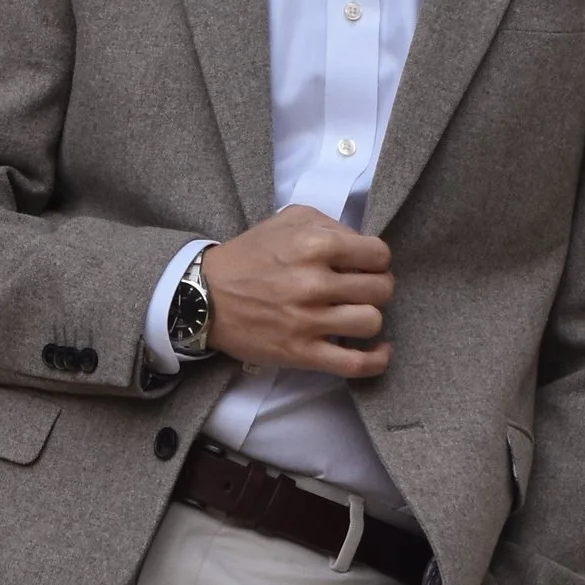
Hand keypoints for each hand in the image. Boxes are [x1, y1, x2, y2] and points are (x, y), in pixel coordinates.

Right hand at [199, 208, 393, 373]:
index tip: (365, 266)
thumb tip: (362, 245)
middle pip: (380, 289)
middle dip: (376, 287)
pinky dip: (375, 361)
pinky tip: (380, 352)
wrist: (204, 296)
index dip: (376, 260)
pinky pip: (354, 364)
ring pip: (371, 322)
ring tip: (354, 314)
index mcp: (314, 244)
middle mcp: (313, 282)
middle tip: (359, 290)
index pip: (378, 254)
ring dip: (368, 318)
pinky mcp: (301, 353)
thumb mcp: (287, 220)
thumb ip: (329, 224)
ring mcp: (308, 321)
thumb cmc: (249, 256)